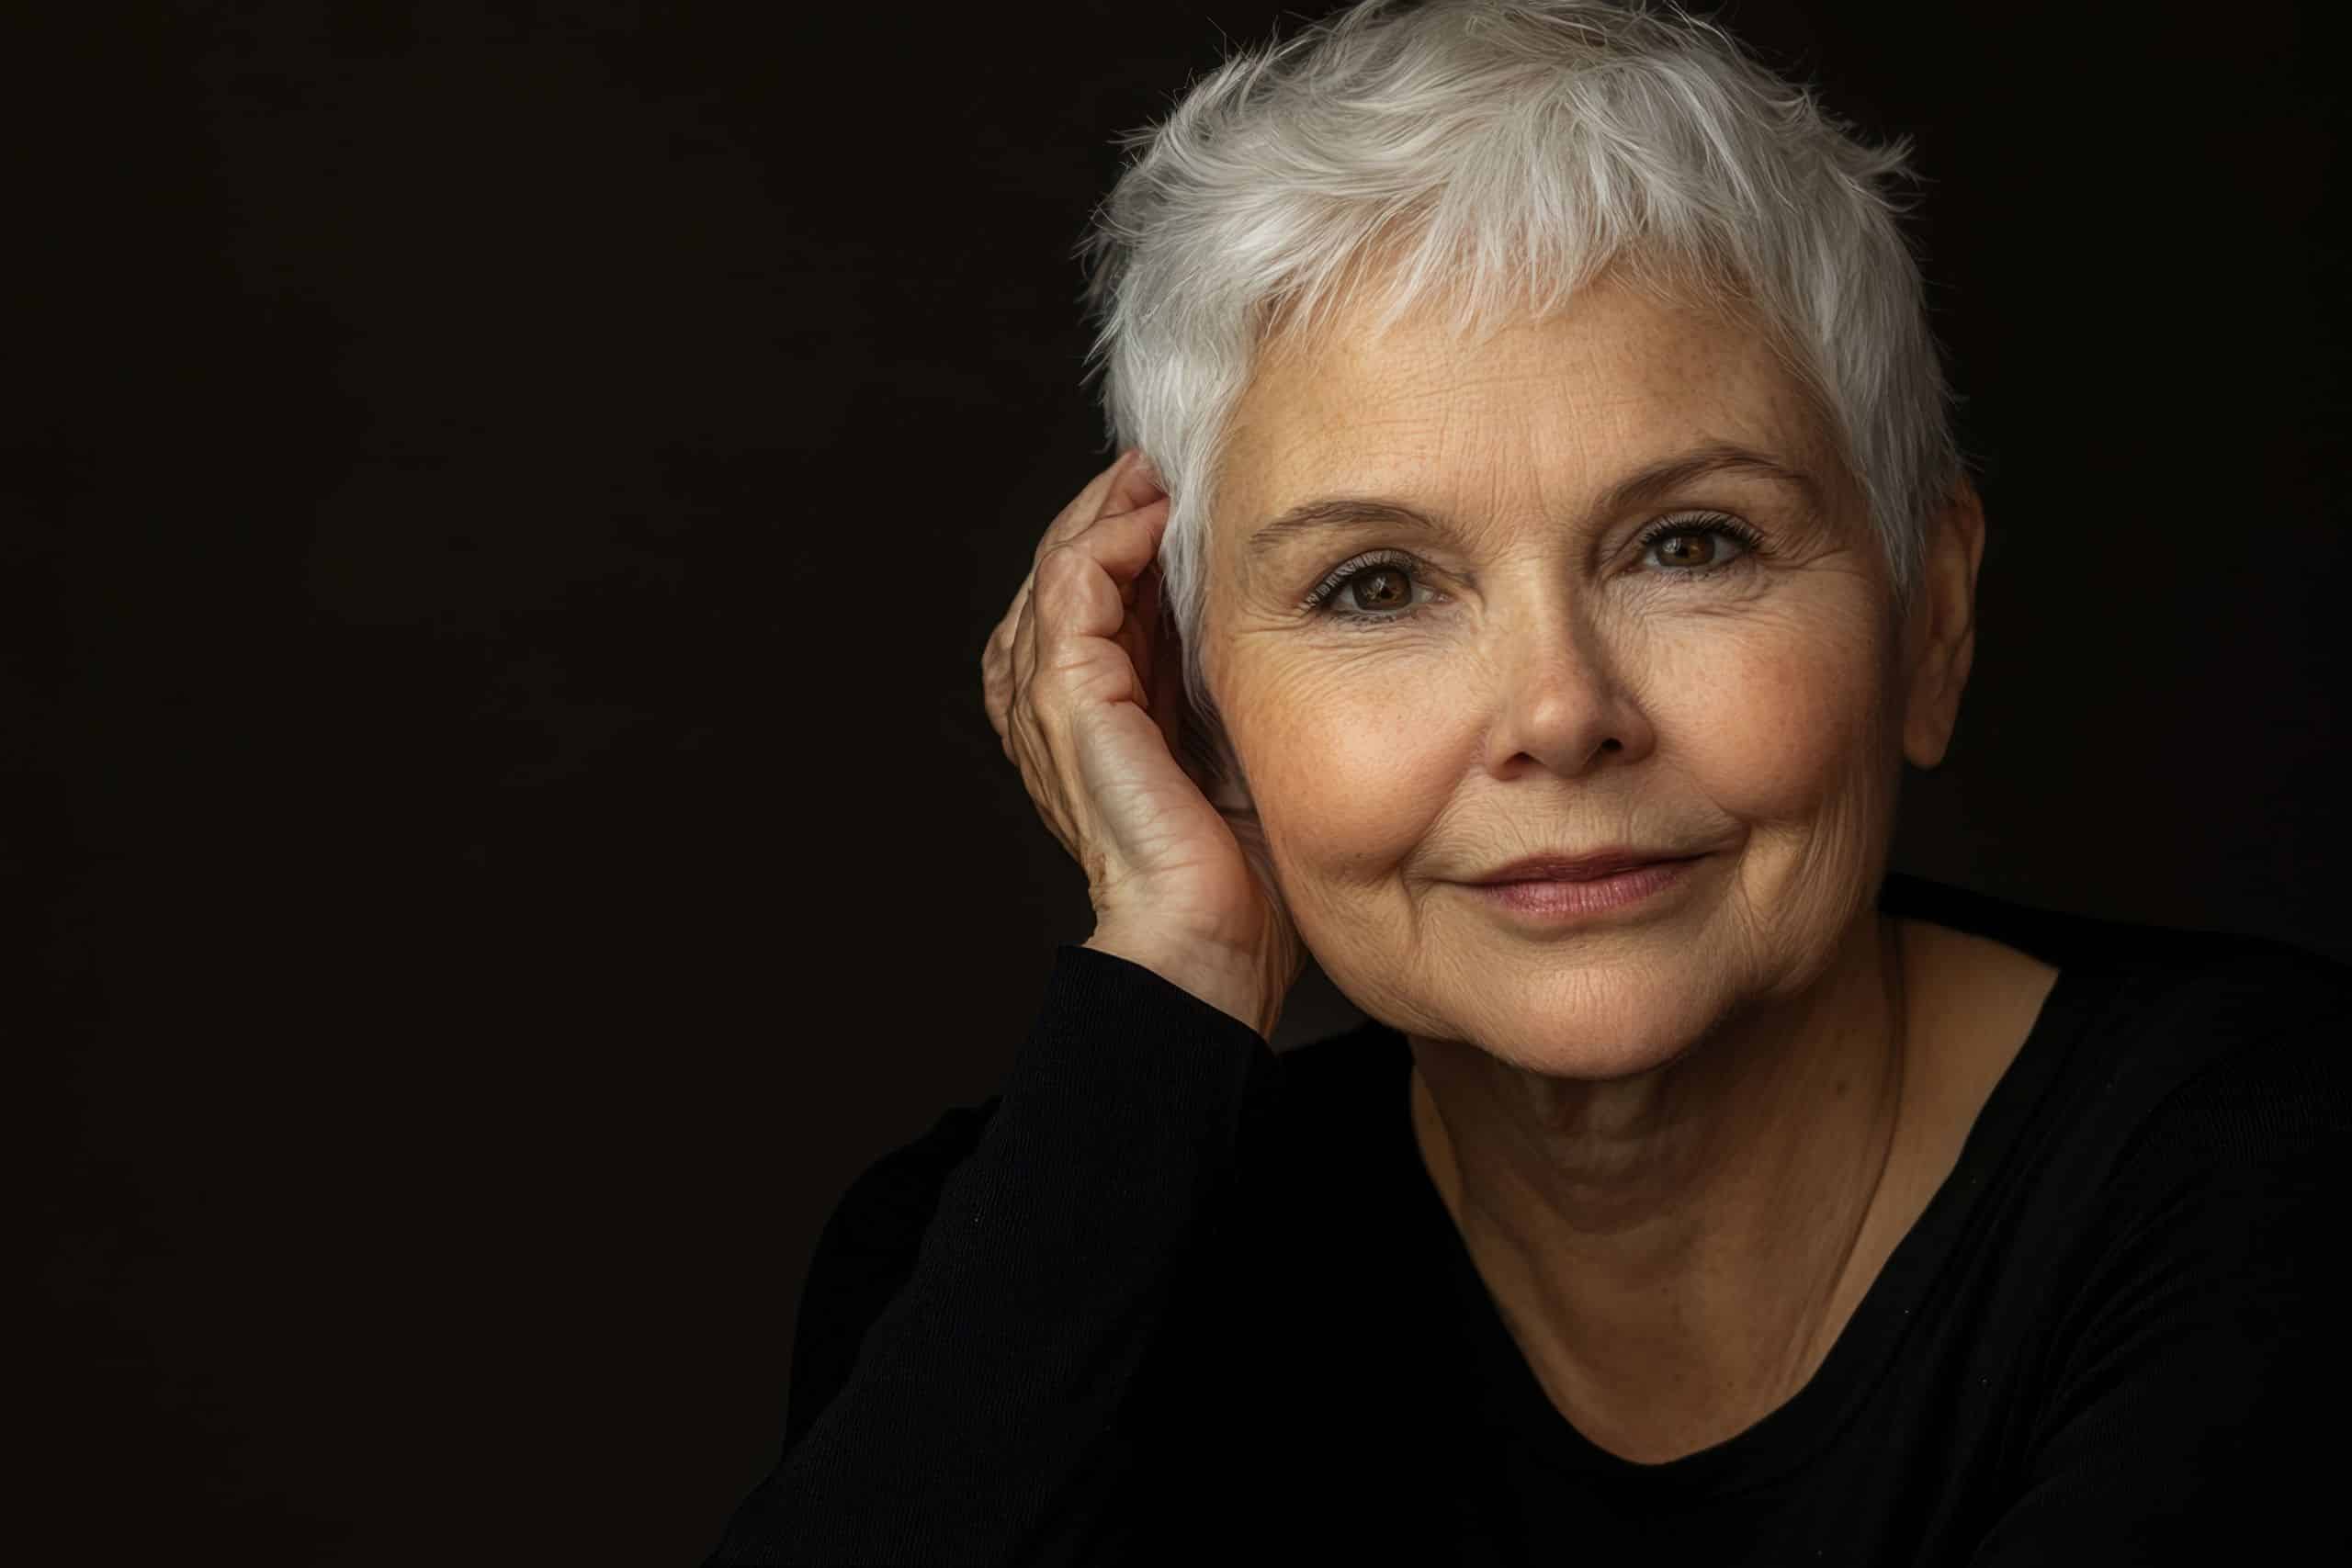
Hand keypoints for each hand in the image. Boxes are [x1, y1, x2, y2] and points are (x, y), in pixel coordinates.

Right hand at [980, 450, 1305, 1037]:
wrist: (1210, 943)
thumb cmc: (1238, 868)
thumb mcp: (1238, 740)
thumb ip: (1224, 673)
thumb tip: (1260, 595)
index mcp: (1090, 714)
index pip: (1096, 593)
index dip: (1136, 533)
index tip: (1196, 491)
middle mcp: (1052, 701)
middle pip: (1069, 564)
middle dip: (1118, 506)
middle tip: (1178, 461)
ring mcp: (1049, 699)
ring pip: (1063, 561)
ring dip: (1113, 507)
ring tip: (1166, 472)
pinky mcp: (1067, 698)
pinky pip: (1072, 585)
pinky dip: (1110, 536)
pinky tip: (1158, 515)